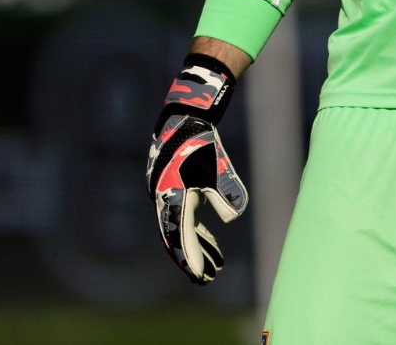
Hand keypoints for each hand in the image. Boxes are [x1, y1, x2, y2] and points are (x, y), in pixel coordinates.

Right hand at [146, 54, 247, 283]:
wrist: (184, 117)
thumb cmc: (201, 143)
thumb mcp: (216, 166)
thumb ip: (224, 191)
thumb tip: (232, 217)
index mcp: (171, 197)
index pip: (180, 237)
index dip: (191, 258)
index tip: (203, 277)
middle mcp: (164, 199)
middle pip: (178, 237)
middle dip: (193, 258)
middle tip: (208, 278)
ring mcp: (166, 194)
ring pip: (180, 227)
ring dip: (197, 244)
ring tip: (216, 263)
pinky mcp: (172, 188)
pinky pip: (182, 215)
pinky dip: (196, 228)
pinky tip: (209, 236)